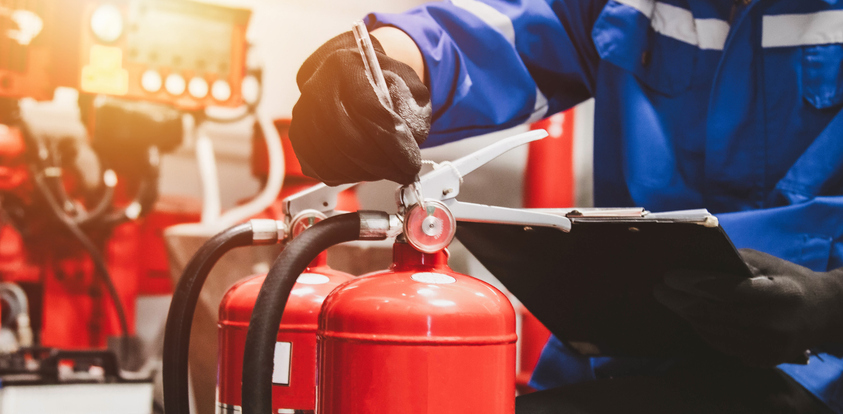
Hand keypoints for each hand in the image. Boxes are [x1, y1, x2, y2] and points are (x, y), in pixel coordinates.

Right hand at [289, 31, 430, 185]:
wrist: (352, 75)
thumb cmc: (382, 80)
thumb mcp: (407, 84)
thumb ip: (411, 108)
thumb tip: (409, 139)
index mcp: (345, 64)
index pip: (368, 109)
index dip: (393, 142)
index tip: (411, 162)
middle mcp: (317, 86)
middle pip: (347, 137)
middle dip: (380, 163)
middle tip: (403, 173)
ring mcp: (303, 113)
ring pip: (332, 156)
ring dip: (365, 172)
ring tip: (388, 171)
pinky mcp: (299, 136)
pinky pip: (319, 167)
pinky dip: (346, 176)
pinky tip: (366, 171)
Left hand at [654, 249, 842, 366]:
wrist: (822, 313)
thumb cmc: (787, 280)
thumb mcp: (767, 263)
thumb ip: (733, 263)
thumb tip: (692, 262)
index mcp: (782, 294)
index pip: (730, 290)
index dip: (695, 283)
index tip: (669, 276)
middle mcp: (778, 325)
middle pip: (716, 313)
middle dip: (681, 300)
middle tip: (659, 289)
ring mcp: (770, 348)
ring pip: (713, 330)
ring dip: (687, 314)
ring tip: (669, 299)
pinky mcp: (762, 360)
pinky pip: (721, 344)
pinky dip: (701, 328)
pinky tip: (690, 315)